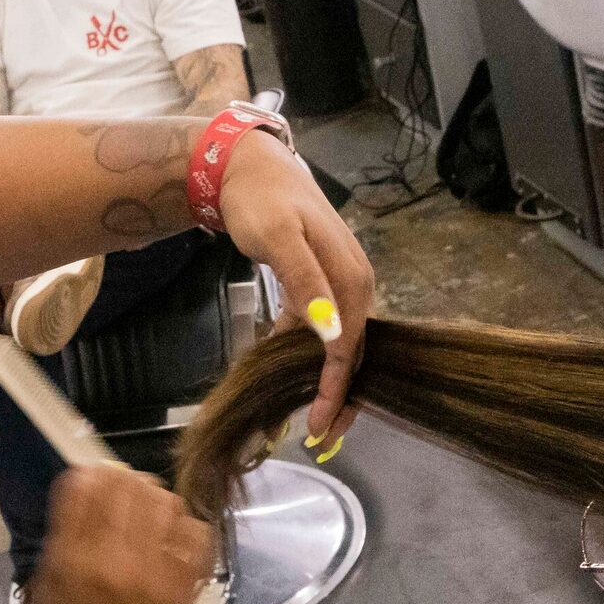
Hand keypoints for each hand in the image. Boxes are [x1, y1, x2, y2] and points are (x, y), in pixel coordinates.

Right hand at [28, 468, 215, 603]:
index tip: (97, 484)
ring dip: (157, 504)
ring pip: (166, 501)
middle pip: (129, 482)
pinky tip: (174, 546)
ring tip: (151, 524)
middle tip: (127, 503)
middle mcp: (114, 559)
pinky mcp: (187, 588)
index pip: (86, 482)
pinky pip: (197, 532)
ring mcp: (155, 573)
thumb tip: (87, 484)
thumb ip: (66, 534)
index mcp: (71, 557)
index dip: (93, 475)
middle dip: (126, 484)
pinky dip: (186, 530)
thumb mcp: (51, 586)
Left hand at [217, 133, 375, 445]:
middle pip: (352, 352)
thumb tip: (332, 334)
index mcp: (351, 278)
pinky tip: (288, 369)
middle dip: (338, 396)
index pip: (349, 348)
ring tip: (306, 415)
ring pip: (339, 342)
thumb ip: (305, 284)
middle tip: (318, 436)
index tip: (317, 427)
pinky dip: (308, 352)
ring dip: (324, 379)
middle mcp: (355, 283)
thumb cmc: (261, 202)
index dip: (335, 391)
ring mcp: (341, 281)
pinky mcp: (322, 280)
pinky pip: (323, 326)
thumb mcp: (279, 240)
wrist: (248, 166)